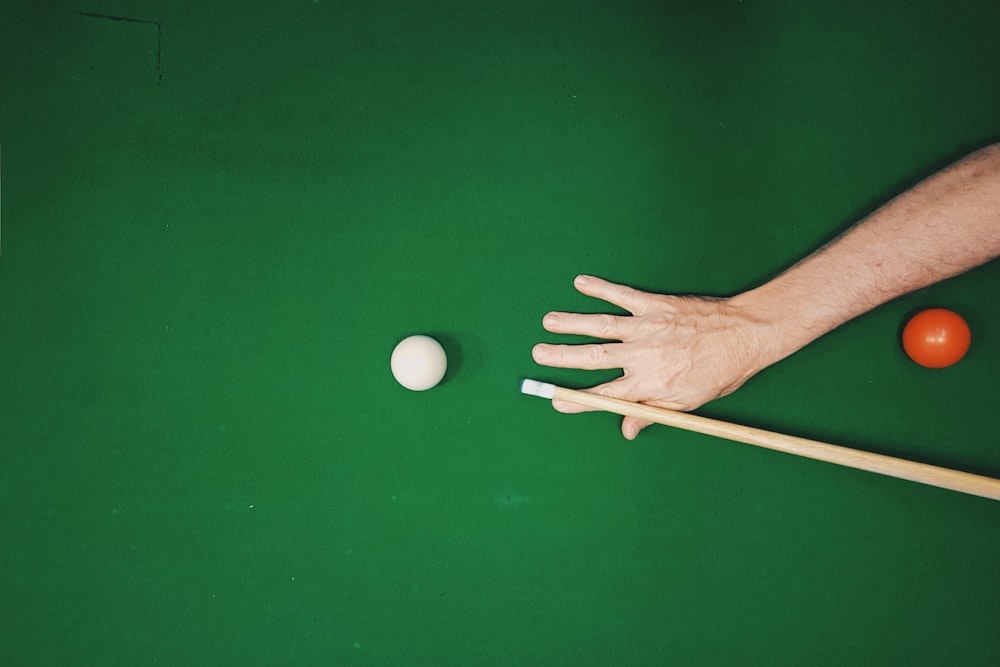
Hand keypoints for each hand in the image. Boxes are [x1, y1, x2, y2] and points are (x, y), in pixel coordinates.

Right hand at [532, 275, 779, 439]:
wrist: (746, 333)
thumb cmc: (721, 370)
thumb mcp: (689, 404)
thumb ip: (653, 414)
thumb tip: (626, 429)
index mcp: (649, 384)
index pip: (604, 395)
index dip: (577, 399)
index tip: (556, 400)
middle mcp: (642, 355)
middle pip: (593, 357)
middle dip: (562, 357)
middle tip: (537, 354)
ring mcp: (647, 326)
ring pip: (600, 325)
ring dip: (571, 322)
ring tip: (548, 321)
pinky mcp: (655, 304)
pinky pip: (622, 295)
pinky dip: (600, 288)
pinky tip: (580, 282)